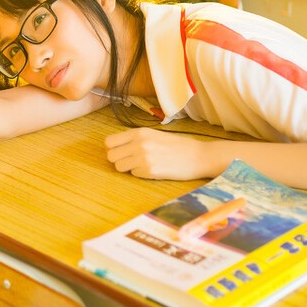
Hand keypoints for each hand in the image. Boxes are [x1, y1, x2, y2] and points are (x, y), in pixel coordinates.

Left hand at [104, 128, 218, 180]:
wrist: (197, 156)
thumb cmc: (177, 145)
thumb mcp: (154, 134)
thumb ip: (136, 139)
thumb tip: (116, 147)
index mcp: (139, 132)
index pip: (109, 141)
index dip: (113, 148)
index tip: (121, 151)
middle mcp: (139, 144)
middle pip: (111, 156)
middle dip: (118, 159)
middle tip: (130, 160)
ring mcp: (143, 158)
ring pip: (119, 167)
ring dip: (127, 167)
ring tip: (141, 164)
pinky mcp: (149, 172)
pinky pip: (133, 174)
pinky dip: (140, 173)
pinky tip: (153, 168)